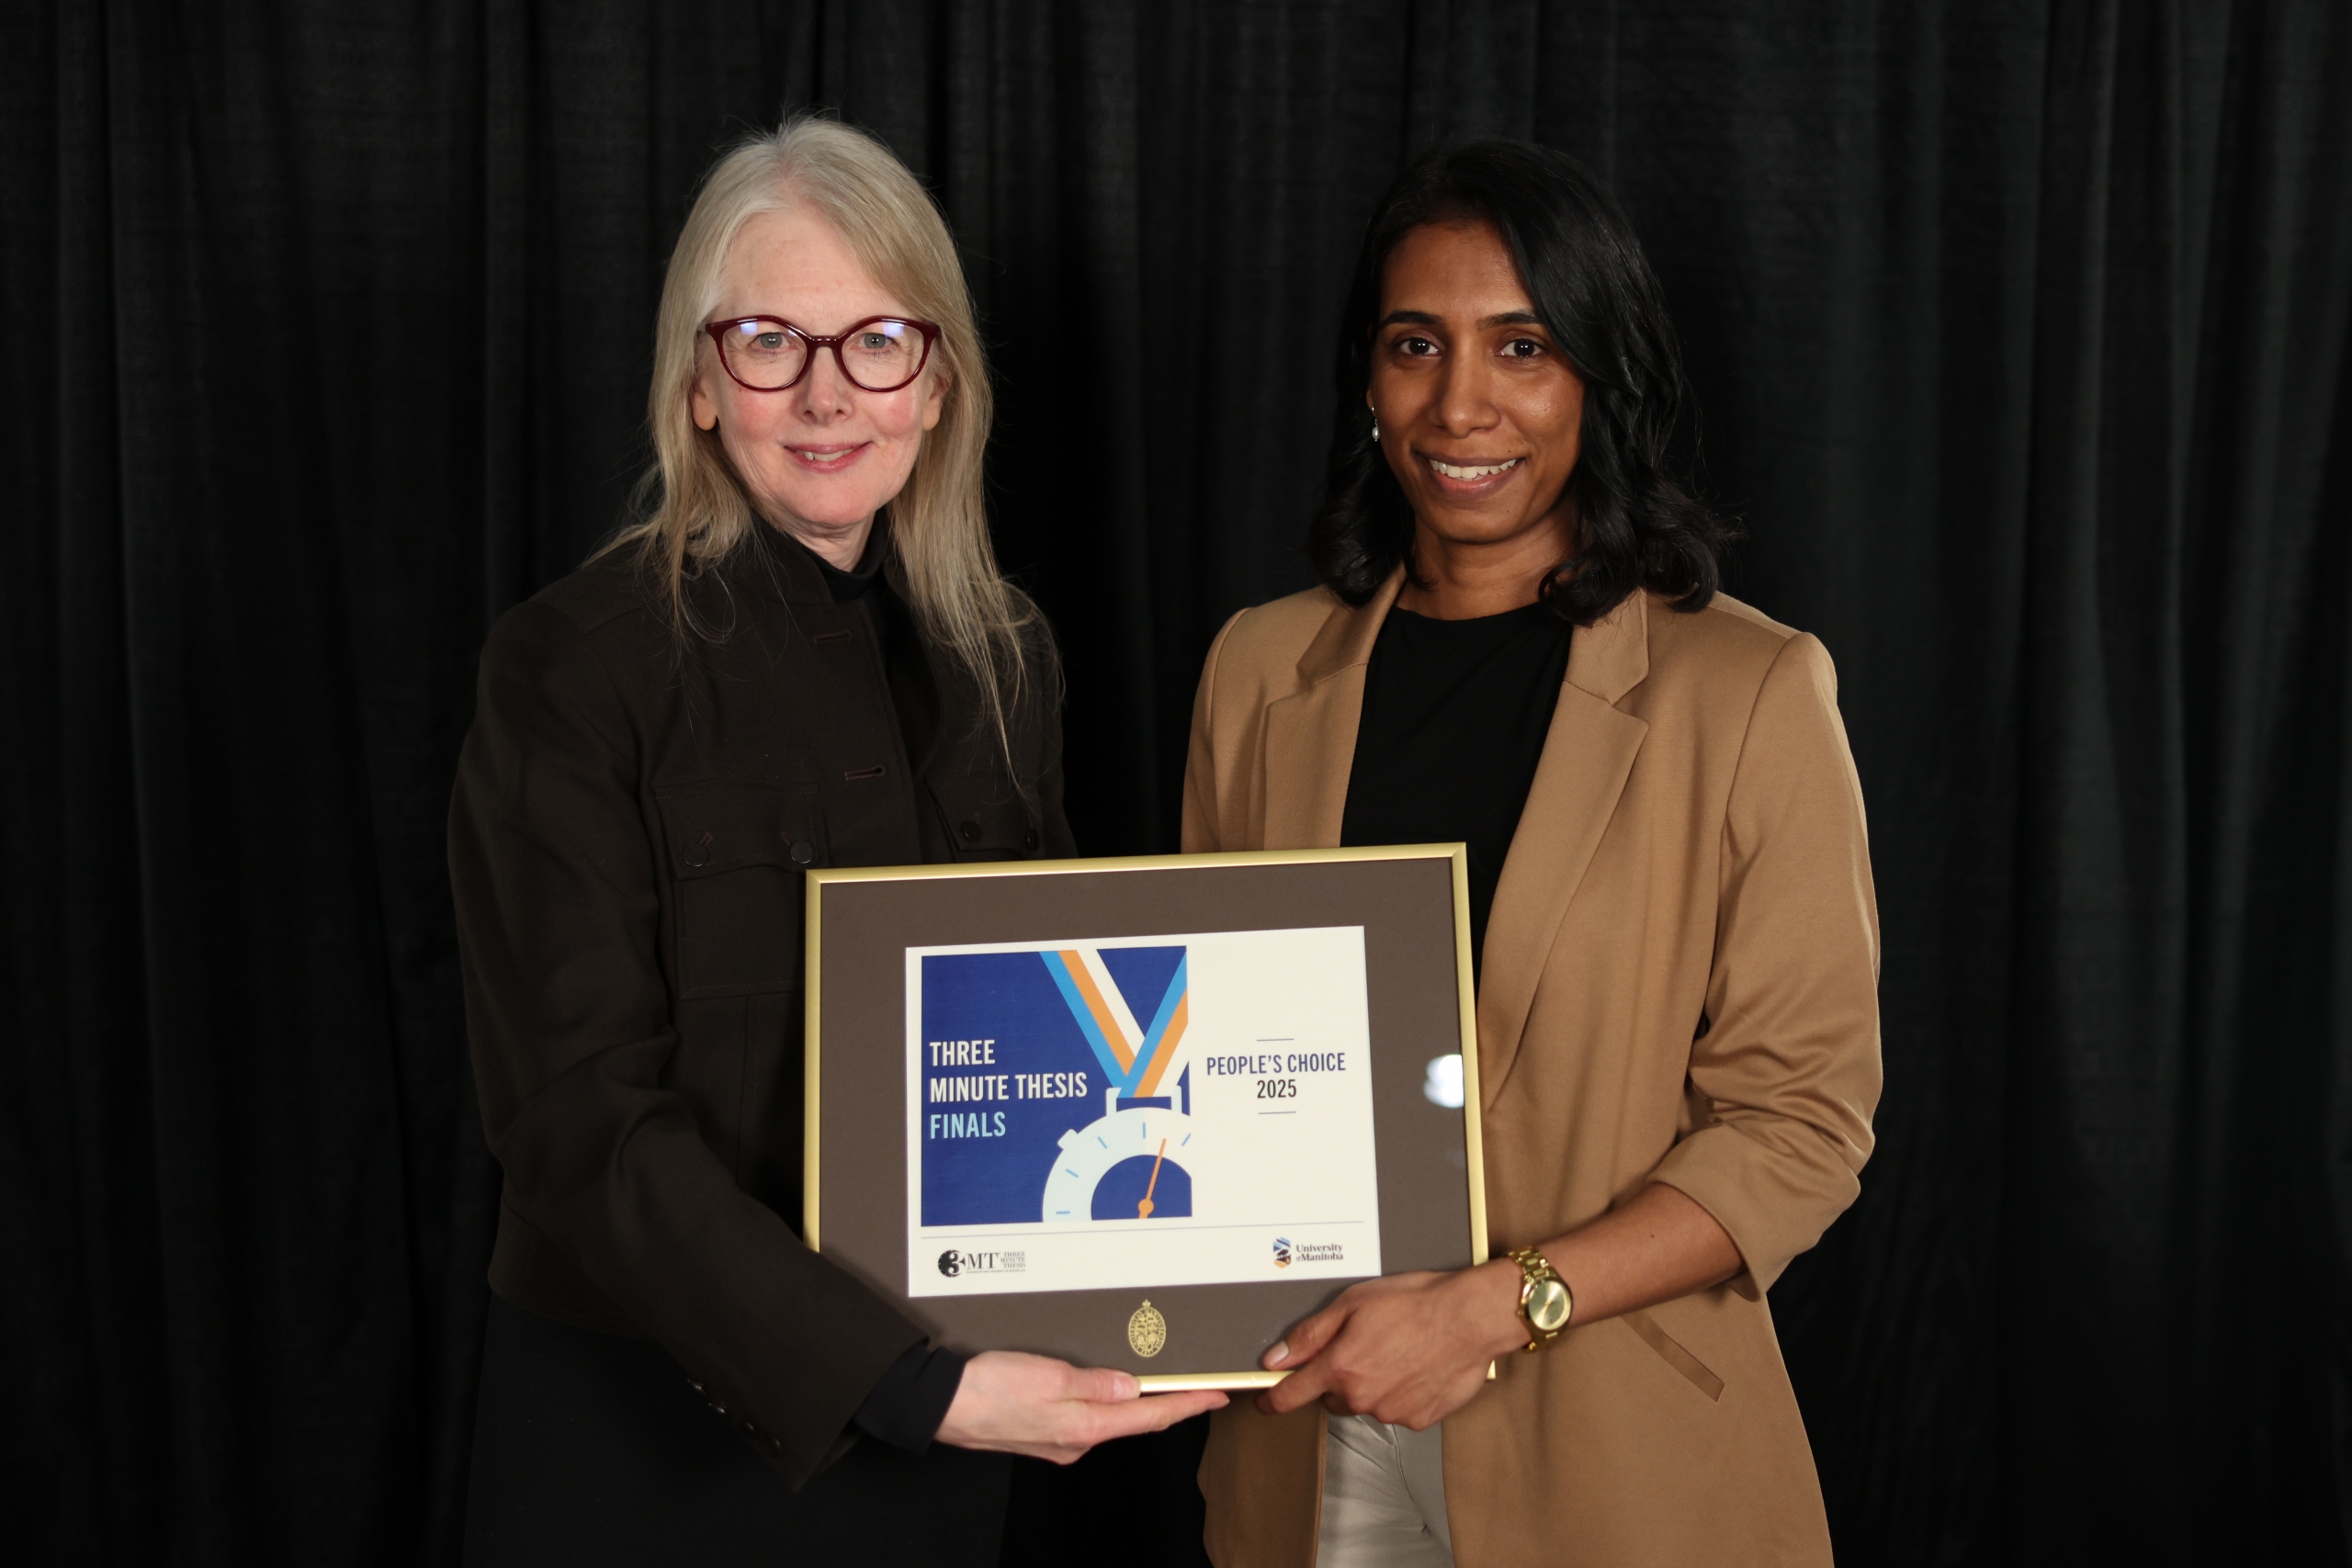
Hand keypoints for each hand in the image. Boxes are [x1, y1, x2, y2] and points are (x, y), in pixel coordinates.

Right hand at [935, 1350, 1227, 1463]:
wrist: (942, 1404)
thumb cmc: (990, 1388)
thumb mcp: (1050, 1375)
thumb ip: (1096, 1383)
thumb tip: (1134, 1387)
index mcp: (1084, 1427)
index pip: (1150, 1417)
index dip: (1188, 1405)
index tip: (1216, 1395)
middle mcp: (1077, 1441)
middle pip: (1134, 1419)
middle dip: (1168, 1404)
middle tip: (1198, 1385)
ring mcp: (1060, 1440)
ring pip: (1110, 1417)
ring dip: (1137, 1402)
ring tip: (1161, 1381)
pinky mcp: (1043, 1432)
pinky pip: (1086, 1416)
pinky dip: (1106, 1401)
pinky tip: (1108, 1387)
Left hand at [1255, 1262, 1525, 1429]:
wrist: (1470, 1318)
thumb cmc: (1417, 1303)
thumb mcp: (1352, 1303)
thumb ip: (1310, 1335)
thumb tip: (1278, 1357)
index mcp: (1340, 1367)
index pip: (1291, 1395)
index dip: (1273, 1399)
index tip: (1267, 1400)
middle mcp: (1362, 1397)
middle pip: (1332, 1397)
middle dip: (1338, 1377)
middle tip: (1362, 1346)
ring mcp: (1391, 1412)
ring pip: (1366, 1402)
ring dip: (1372, 1384)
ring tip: (1397, 1351)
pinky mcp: (1418, 1419)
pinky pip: (1397, 1409)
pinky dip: (1400, 1392)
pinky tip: (1415, 1366)